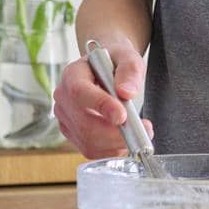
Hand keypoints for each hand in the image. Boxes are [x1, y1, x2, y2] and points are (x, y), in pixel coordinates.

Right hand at [53, 38, 154, 157]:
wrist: (107, 70)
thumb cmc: (116, 62)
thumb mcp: (128, 57)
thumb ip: (129, 71)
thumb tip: (126, 92)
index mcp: (72, 74)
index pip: (80, 92)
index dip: (101, 106)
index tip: (122, 115)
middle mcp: (63, 98)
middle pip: (84, 124)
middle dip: (115, 133)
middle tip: (144, 129)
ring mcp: (66, 118)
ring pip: (88, 141)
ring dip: (117, 143)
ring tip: (139, 132)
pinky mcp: (73, 134)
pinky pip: (91, 150)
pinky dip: (111, 149)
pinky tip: (125, 139)